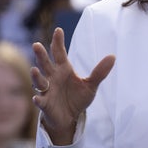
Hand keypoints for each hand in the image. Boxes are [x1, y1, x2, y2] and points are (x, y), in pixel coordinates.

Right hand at [31, 27, 114, 143]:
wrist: (70, 117)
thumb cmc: (77, 98)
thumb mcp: (91, 85)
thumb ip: (99, 72)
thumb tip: (113, 56)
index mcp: (63, 69)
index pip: (59, 53)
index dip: (58, 42)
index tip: (58, 30)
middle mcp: (52, 77)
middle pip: (45, 64)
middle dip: (41, 55)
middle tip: (37, 45)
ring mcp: (47, 90)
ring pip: (39, 81)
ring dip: (36, 76)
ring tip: (35, 70)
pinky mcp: (45, 103)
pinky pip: (40, 101)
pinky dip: (38, 100)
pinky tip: (37, 98)